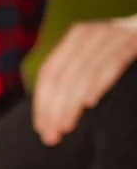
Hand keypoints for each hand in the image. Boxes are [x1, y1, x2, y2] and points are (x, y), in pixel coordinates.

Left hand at [32, 18, 136, 145]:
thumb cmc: (125, 51)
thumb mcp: (96, 57)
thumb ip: (74, 75)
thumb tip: (49, 112)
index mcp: (76, 37)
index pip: (49, 72)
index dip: (42, 101)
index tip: (40, 128)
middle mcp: (91, 33)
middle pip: (62, 75)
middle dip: (54, 108)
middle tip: (52, 136)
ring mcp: (113, 35)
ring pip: (83, 73)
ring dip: (71, 104)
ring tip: (65, 127)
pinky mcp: (134, 41)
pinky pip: (112, 64)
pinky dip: (98, 84)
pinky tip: (89, 104)